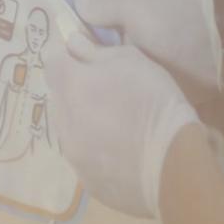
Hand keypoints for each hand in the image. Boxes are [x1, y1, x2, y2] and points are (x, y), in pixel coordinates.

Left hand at [44, 32, 197, 217]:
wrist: (172, 164)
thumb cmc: (155, 102)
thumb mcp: (132, 61)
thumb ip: (95, 51)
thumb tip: (73, 43)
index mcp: (70, 85)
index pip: (51, 59)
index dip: (67, 55)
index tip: (84, 55)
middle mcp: (62, 121)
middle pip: (58, 97)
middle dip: (74, 90)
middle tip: (106, 92)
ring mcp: (72, 155)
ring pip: (68, 130)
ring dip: (83, 122)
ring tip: (115, 125)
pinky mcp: (86, 180)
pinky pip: (84, 158)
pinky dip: (96, 151)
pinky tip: (121, 152)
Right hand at [77, 0, 220, 101]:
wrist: (213, 43)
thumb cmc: (167, 16)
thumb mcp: (126, 3)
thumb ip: (96, 3)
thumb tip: (80, 5)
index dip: (84, 2)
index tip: (81, 27)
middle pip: (103, 0)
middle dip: (98, 23)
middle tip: (94, 45)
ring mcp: (150, 2)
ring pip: (115, 21)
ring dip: (112, 38)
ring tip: (110, 53)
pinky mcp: (158, 25)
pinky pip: (131, 35)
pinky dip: (126, 46)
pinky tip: (123, 58)